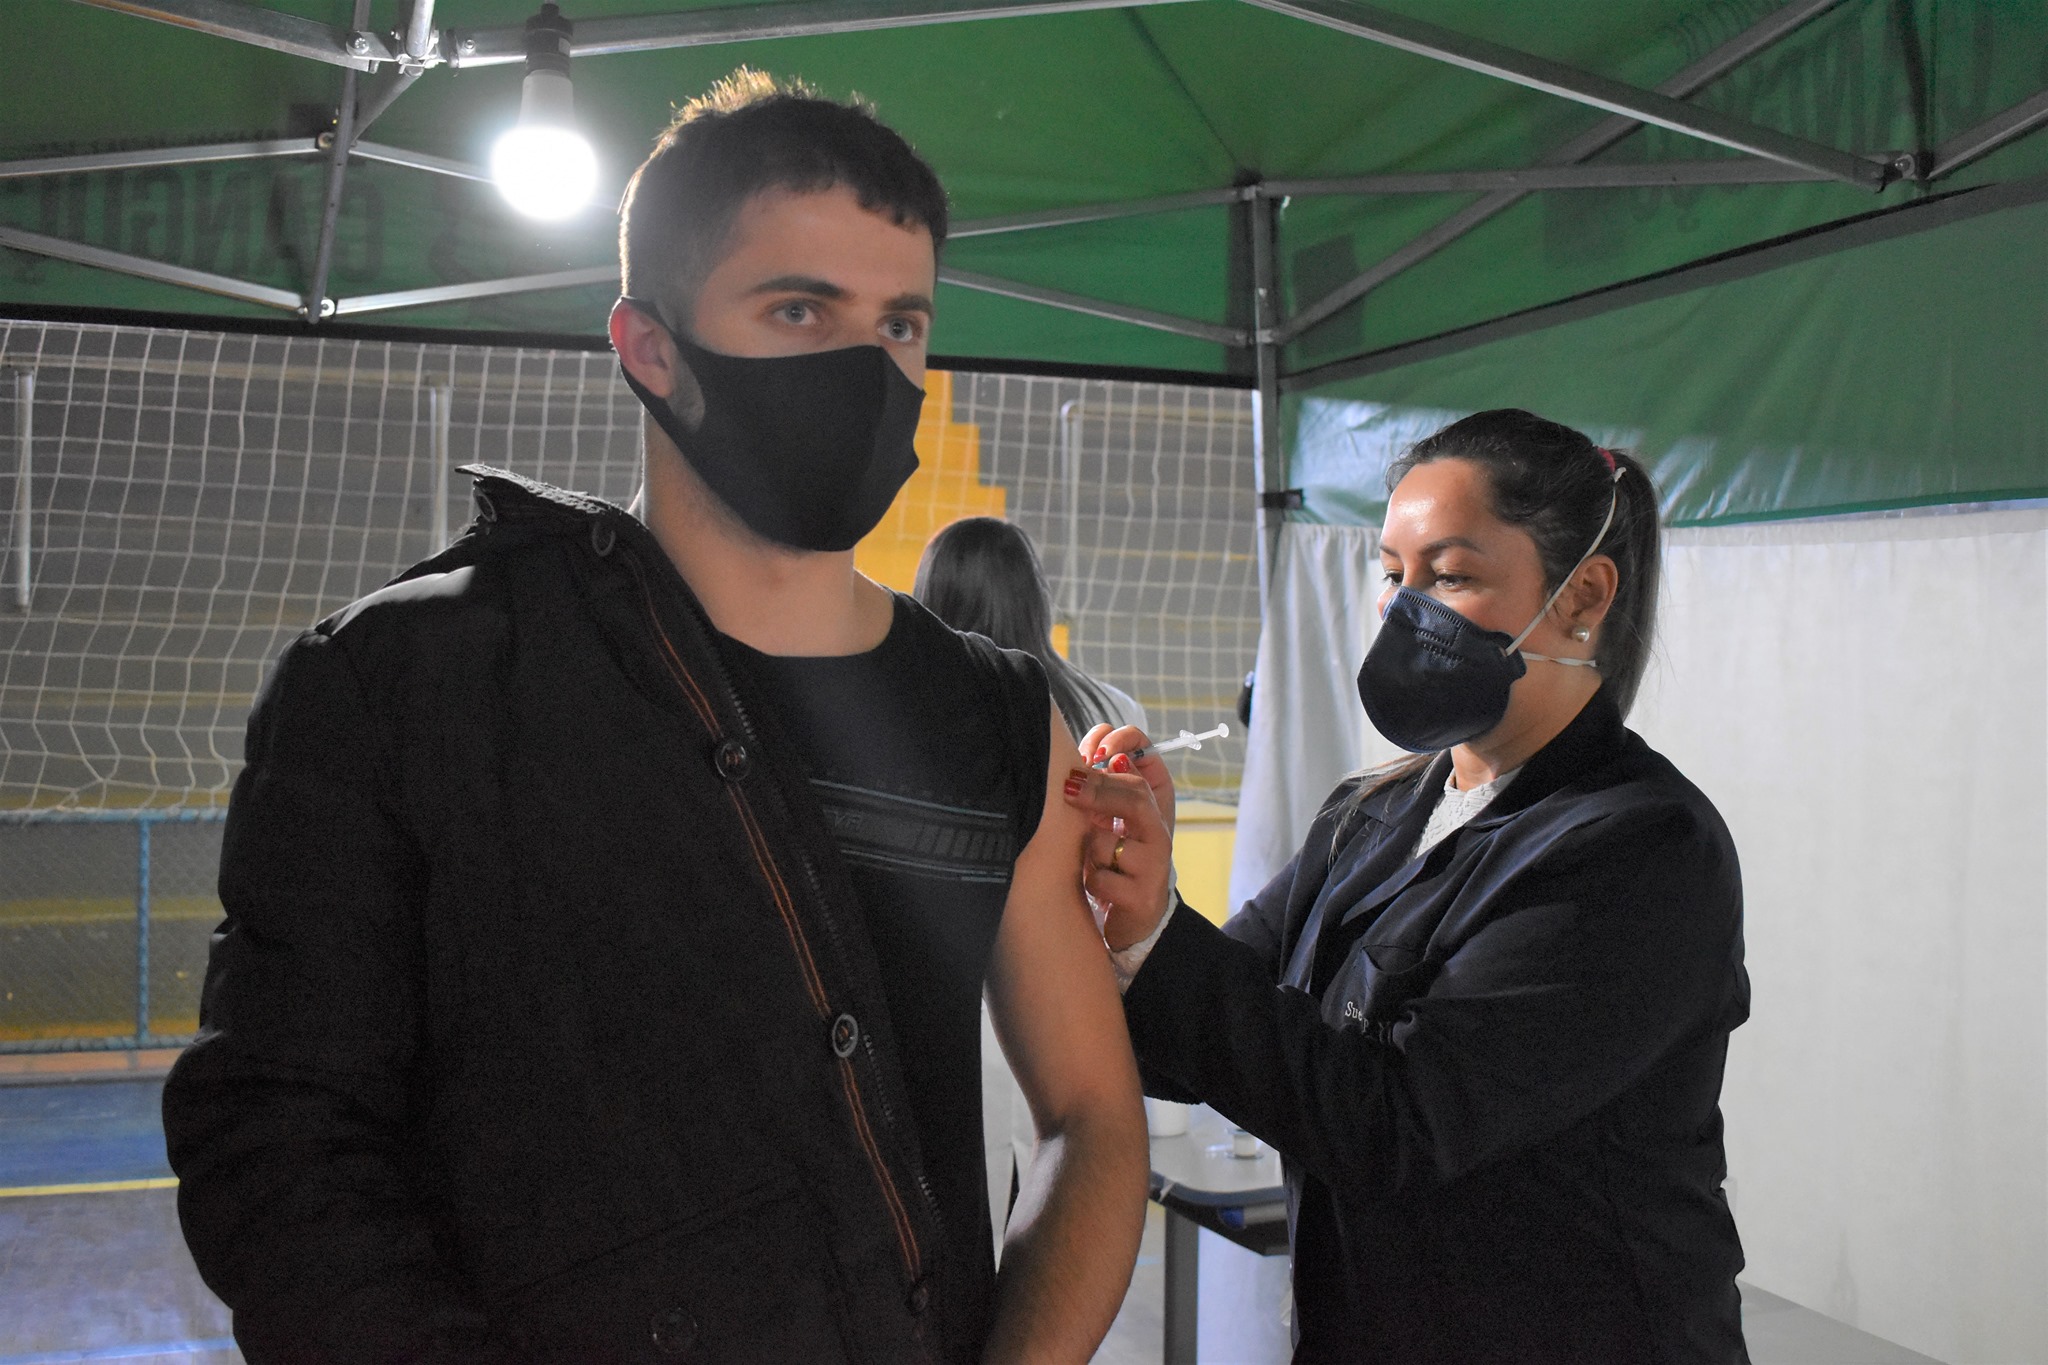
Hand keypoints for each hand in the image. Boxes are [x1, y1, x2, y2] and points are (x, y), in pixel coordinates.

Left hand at [1063, 729, 1174, 951]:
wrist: (1135, 919)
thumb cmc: (1117, 860)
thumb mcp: (1112, 817)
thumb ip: (1104, 781)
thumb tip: (1097, 742)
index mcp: (1154, 805)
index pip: (1151, 761)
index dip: (1126, 746)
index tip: (1097, 748)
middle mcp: (1159, 832)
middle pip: (1136, 797)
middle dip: (1098, 788)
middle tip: (1068, 785)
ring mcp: (1154, 866)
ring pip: (1111, 842)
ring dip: (1090, 847)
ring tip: (1087, 856)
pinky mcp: (1141, 897)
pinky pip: (1103, 877)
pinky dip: (1090, 878)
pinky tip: (1091, 883)